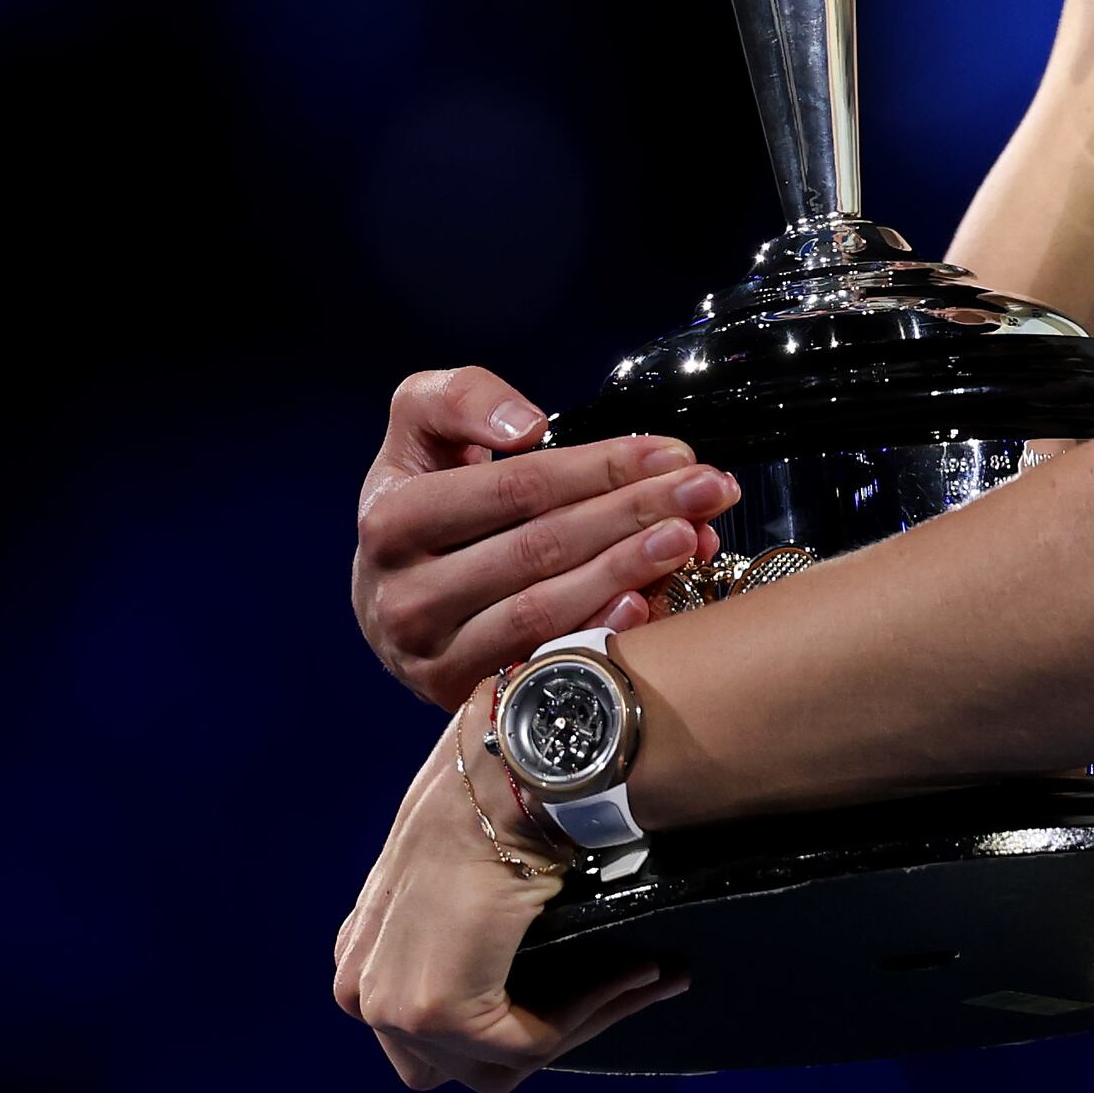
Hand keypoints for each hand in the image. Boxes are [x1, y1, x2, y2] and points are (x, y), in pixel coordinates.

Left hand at [328, 706, 688, 1092]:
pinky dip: (591, 1012)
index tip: (604, 984)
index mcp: (361, 957)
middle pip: (462, 1064)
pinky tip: (637, 973)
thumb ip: (472, 933)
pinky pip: (529, 1044)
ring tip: (645, 977)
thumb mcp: (467, 872)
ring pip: (501, 1062)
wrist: (515, 766)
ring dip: (583, 1022)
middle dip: (551, 1038)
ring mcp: (390, 1006)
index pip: (439, 1035)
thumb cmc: (502, 796)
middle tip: (628, 988)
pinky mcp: (436, 1011)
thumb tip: (537, 969)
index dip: (527, 1022)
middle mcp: (360, 990)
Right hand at [352, 365, 738, 710]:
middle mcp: (405, 593)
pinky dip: (597, 631)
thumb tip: (524, 427)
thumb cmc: (421, 501)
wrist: (386, 596)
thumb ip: (460, 399)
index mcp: (392, 519)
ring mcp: (431, 652)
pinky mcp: (458, 693)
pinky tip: (643, 603)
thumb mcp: (421, 430)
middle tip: (707, 490)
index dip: (600, 468)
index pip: (517, 489)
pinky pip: (541, 661)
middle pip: (542, 547)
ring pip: (545, 609)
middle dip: (635, 512)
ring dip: (629, 570)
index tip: (670, 453)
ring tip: (692, 536)